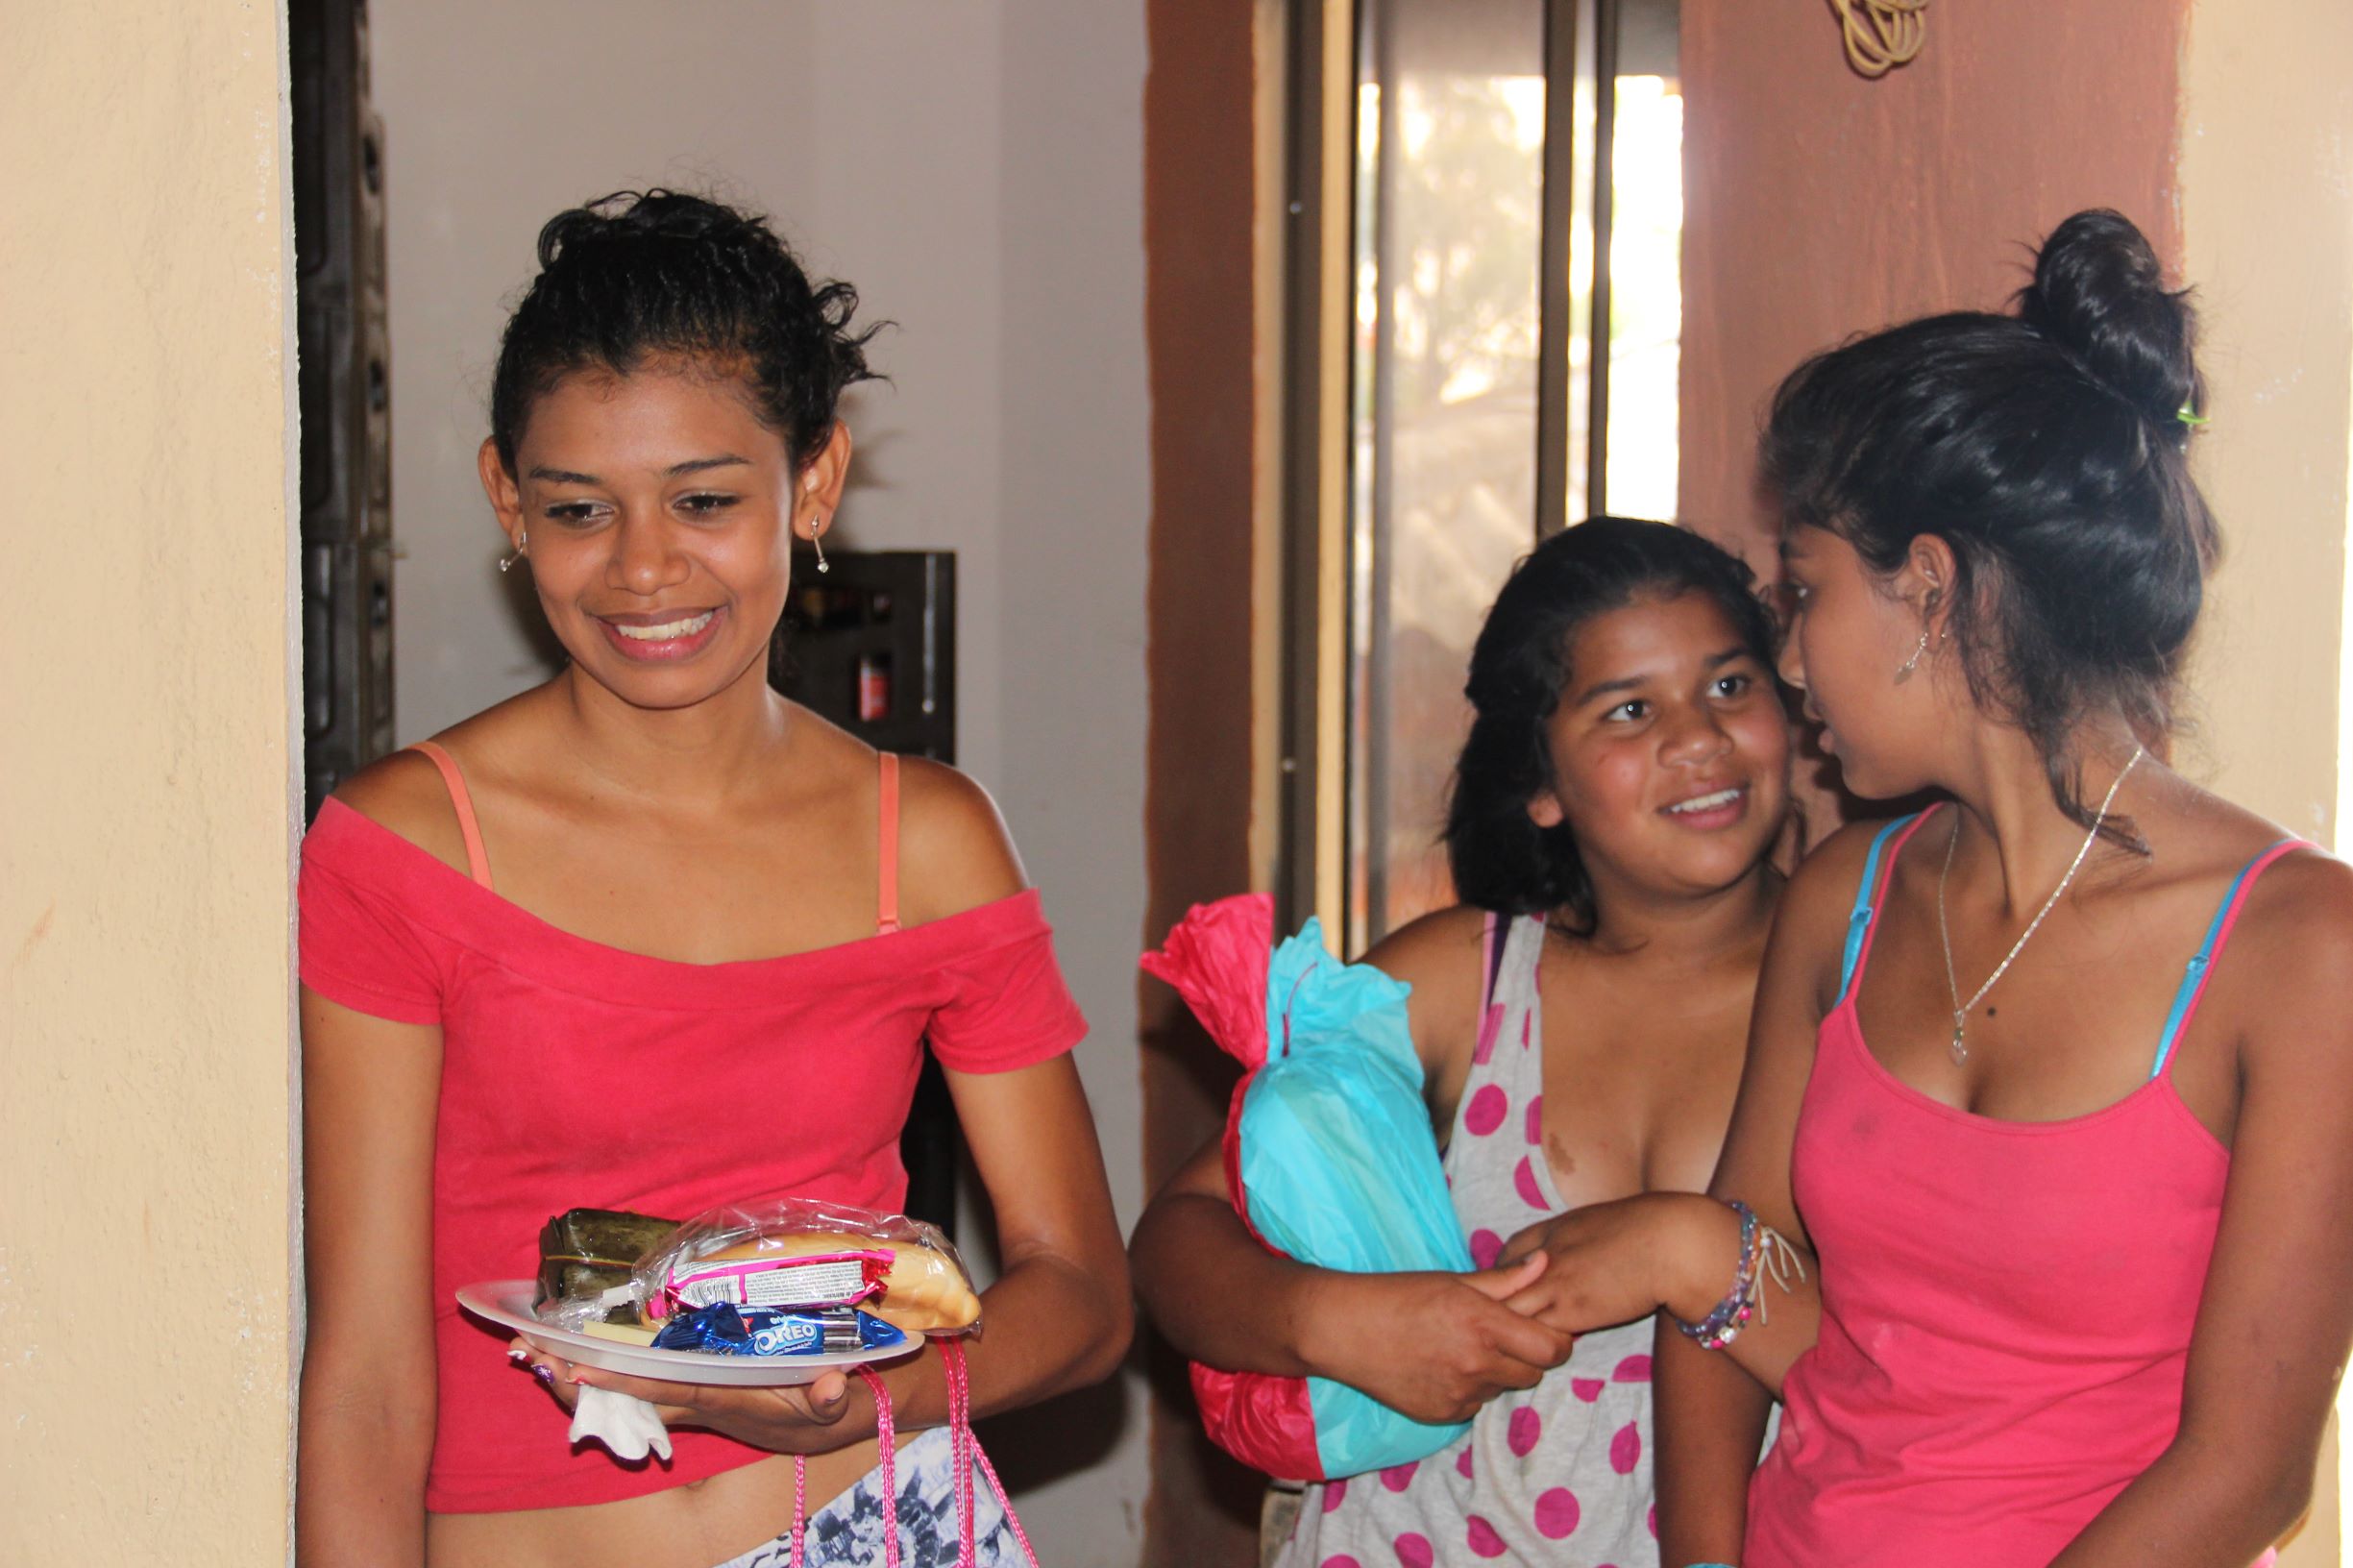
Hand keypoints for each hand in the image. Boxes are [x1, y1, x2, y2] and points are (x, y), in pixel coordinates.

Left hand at [512, 1336, 865, 1455]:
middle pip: (631, 1398)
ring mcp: (696, 1399)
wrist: (834, 1423)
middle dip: (582, 1381)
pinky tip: (576, 1359)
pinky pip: (643, 1388)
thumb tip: (829, 1386)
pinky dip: (607, 1375)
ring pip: (629, 1394)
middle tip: (531, 1356)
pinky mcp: (698, 1392)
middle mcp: (703, 1403)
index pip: (669, 1388)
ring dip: (583, 1377)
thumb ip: (833, 1395)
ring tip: (535, 1353)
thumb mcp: (841, 1400)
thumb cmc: (835, 1403)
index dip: (625, 1380)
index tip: (579, 1368)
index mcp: (729, 1399)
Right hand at [1298, 1256, 1576, 1425]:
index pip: (1552, 1350)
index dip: (1555, 1341)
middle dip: (1526, 1356)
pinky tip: (1440, 1366)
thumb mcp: (1453, 1281)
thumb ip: (1505, 1280)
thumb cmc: (1398, 1295)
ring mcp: (1460, 1395)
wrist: (1345, 1330)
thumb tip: (1545, 1263)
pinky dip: (1468, 1388)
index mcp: (1484, 1325)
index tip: (1542, 1330)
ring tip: (1461, 1347)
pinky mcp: (1443, 1414)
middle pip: (1534, 1373)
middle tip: (1500, 1335)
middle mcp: (1477, 1365)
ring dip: (1495, 1372)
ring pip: (1502, 1388)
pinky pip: (1474, 1404)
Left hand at [1496, 1193, 1738, 1334]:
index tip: (1512, 1293)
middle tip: (1504, 1325)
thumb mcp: (1593, 1224)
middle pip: (1495, 1288)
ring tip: (1515, 1345)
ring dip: (1510, 1330)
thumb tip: (1563, 1256)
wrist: (1670, 1245)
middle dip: (1496, 1308)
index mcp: (1547, 1231)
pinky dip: (1533, 1344)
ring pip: (1508, 1315)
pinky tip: (1540, 1352)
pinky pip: (1534, 1334)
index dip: (1504, 1279)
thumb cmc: (1645, 1230)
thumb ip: (1570, 1241)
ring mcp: (1552, 1286)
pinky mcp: (1570, 1314)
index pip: (1503, 1258)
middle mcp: (1540, 1257)